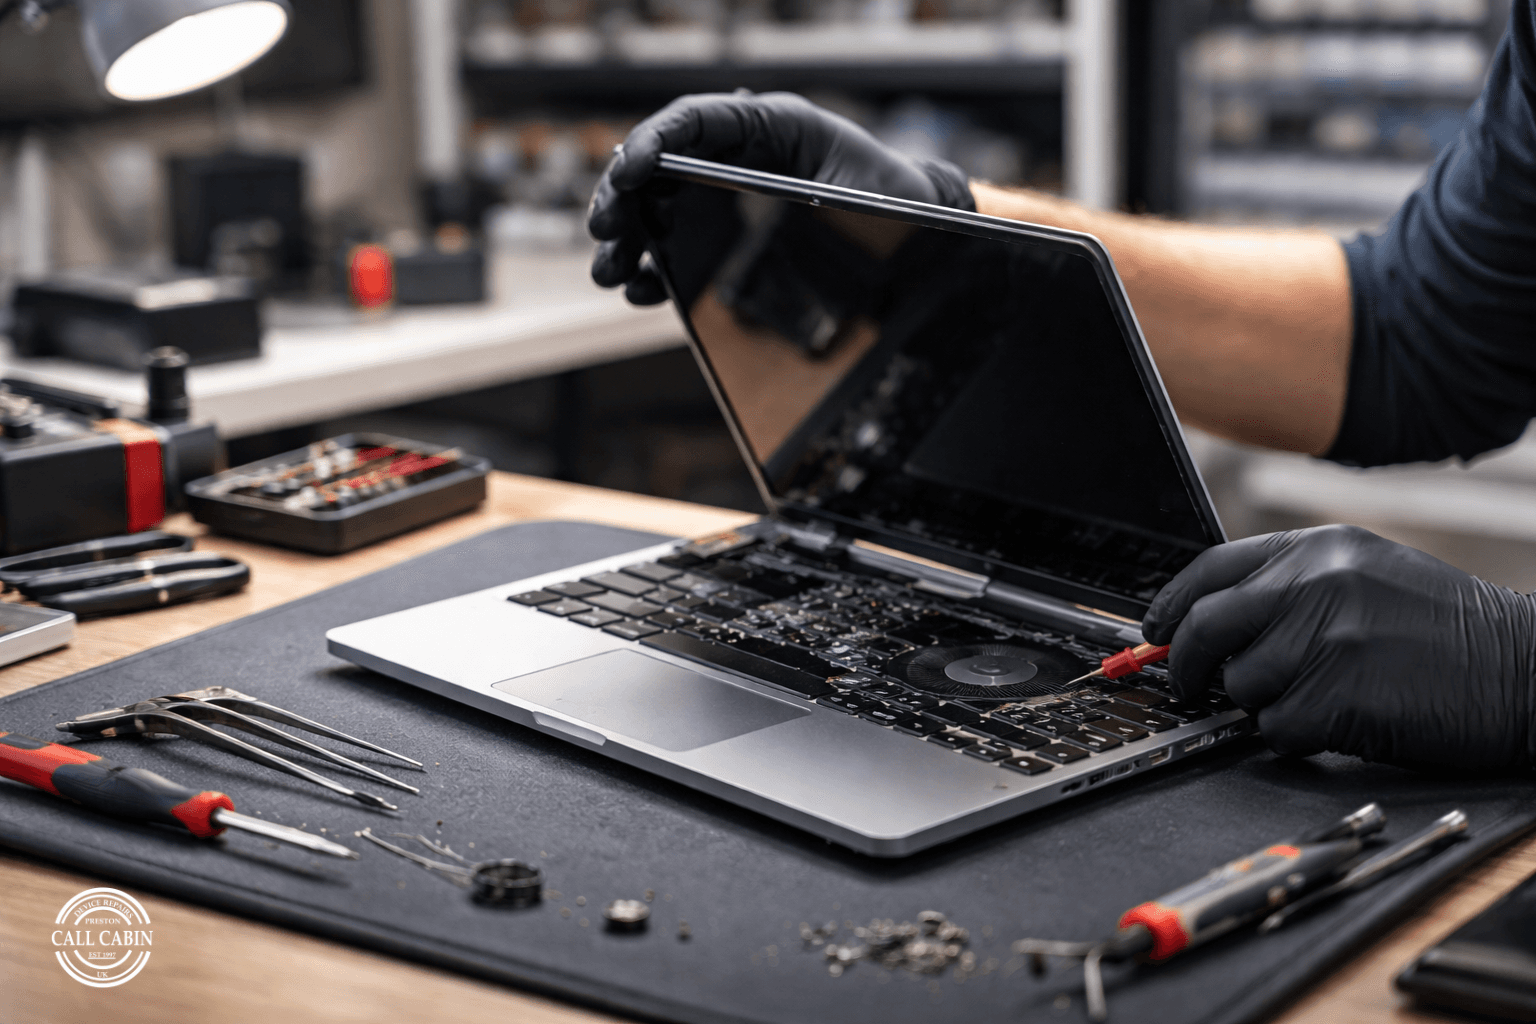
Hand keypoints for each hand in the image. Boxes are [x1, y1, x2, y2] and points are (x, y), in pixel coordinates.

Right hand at [587, 91, 974, 304]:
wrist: (917, 233)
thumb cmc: (895, 200)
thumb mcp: (863, 188)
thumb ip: (818, 189)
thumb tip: (767, 199)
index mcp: (771, 126)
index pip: (695, 121)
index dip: (652, 143)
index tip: (626, 174)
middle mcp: (742, 153)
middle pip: (661, 164)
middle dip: (623, 197)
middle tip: (602, 231)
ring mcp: (730, 193)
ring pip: (660, 205)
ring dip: (628, 237)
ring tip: (610, 271)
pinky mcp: (730, 231)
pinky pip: (679, 243)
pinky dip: (655, 266)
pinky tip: (643, 290)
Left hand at [1142, 525, 1535, 769]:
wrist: (1528, 670)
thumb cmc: (1449, 631)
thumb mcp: (1368, 573)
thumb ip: (1293, 585)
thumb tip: (1212, 620)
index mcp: (1317, 549)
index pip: (1210, 569)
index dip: (1170, 606)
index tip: (1154, 632)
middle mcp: (1314, 585)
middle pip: (1205, 628)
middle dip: (1187, 665)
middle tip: (1191, 686)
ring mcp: (1324, 639)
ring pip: (1240, 685)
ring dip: (1263, 704)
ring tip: (1318, 696)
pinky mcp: (1337, 696)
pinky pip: (1276, 729)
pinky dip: (1296, 736)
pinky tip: (1340, 721)